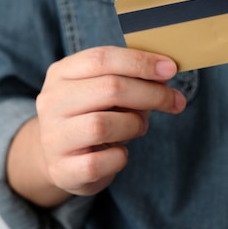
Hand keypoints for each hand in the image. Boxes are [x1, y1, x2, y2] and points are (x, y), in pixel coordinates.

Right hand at [7, 46, 186, 206]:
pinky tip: (119, 152)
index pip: (102, 58)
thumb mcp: (107, 90)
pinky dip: (120, 157)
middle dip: (151, 94)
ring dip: (134, 125)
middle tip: (176, 101)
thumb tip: (165, 72)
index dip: (140, 62)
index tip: (171, 69)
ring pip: (102, 125)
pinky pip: (101, 161)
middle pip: (109, 88)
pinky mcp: (62, 169)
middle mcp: (51, 102)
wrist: (61, 159)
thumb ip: (133, 78)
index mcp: (61, 73)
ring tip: (139, 127)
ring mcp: (53, 137)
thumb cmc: (94, 114)